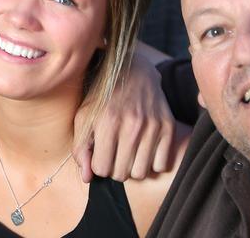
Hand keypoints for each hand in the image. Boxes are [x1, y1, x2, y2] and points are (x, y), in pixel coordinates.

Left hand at [72, 50, 175, 181]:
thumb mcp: (84, 117)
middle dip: (114, 168)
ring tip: (127, 152)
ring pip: (141, 173)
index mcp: (107, 122)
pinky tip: (143, 149)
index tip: (100, 154)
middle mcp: (132, 125)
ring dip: (133, 167)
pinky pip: (161, 165)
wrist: (133, 70)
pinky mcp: (168, 127)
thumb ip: (80, 148)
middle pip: (122, 174)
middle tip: (113, 153)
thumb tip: (87, 178)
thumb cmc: (102, 97)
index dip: (98, 165)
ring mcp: (152, 126)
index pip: (102, 169)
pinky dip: (152, 162)